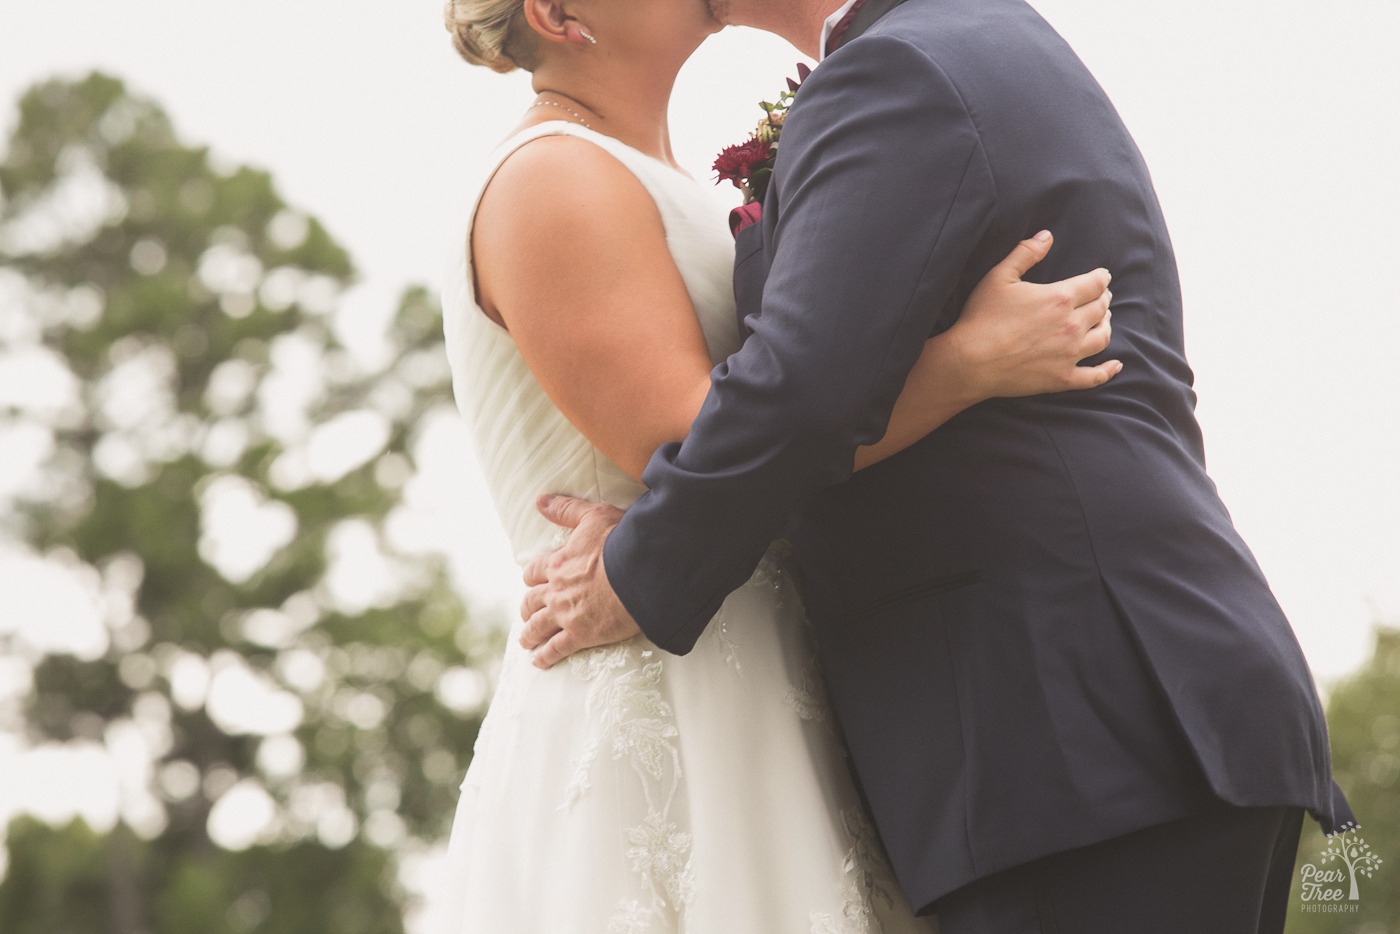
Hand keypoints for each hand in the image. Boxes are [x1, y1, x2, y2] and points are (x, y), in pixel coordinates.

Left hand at [518, 494, 640, 668]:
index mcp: (558, 563)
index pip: (534, 572)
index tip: (532, 582)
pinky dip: (545, 657)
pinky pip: (555, 649)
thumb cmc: (622, 542)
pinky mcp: (580, 635)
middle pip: (531, 602)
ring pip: (538, 627)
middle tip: (527, 614)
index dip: (532, 578)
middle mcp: (556, 590)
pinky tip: (539, 661)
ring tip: (527, 641)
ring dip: (529, 635)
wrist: (640, 573)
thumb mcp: (593, 516)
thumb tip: (540, 501)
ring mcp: (566, 615)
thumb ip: (566, 509)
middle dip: (527, 609)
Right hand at [943, 230, 1119, 400]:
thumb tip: (1047, 235)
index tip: (1102, 276)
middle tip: (1100, 297)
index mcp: (1060, 298)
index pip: (1095, 283)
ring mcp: (1069, 354)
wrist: (970, 362)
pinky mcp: (1062, 378)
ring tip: (1103, 321)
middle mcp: (1072, 325)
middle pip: (1101, 309)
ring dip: (1106, 326)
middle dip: (1103, 299)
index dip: (1101, 278)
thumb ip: (1026, 253)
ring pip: (1102, 337)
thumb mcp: (999, 276)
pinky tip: (1115, 365)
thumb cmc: (982, 317)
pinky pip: (1094, 376)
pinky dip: (1108, 370)